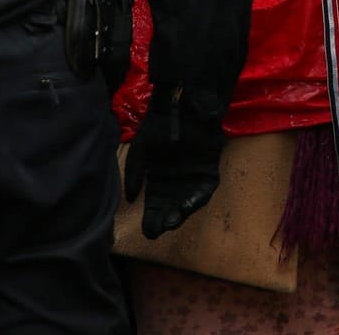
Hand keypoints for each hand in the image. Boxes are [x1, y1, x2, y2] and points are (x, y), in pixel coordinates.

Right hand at [122, 98, 224, 239]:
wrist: (180, 108)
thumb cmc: (158, 127)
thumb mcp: (139, 150)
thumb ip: (133, 172)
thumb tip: (129, 198)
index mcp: (158, 182)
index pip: (155, 206)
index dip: (152, 219)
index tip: (148, 230)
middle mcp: (177, 184)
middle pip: (171, 209)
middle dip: (165, 220)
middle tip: (158, 230)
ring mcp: (193, 179)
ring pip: (188, 203)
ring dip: (180, 214)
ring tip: (170, 223)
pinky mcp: (209, 172)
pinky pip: (205, 190)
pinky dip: (197, 199)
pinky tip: (186, 206)